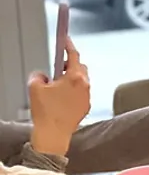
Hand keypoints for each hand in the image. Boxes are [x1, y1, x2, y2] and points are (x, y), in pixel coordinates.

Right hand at [29, 38, 90, 155]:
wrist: (53, 134)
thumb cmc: (46, 112)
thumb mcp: (35, 88)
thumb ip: (39, 75)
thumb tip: (43, 75)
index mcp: (75, 77)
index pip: (74, 55)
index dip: (68, 45)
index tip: (66, 39)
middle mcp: (85, 85)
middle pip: (80, 67)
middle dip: (70, 65)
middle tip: (58, 68)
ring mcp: (87, 96)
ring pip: (82, 81)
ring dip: (72, 79)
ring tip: (57, 86)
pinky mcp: (86, 106)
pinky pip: (81, 93)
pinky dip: (74, 91)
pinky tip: (62, 98)